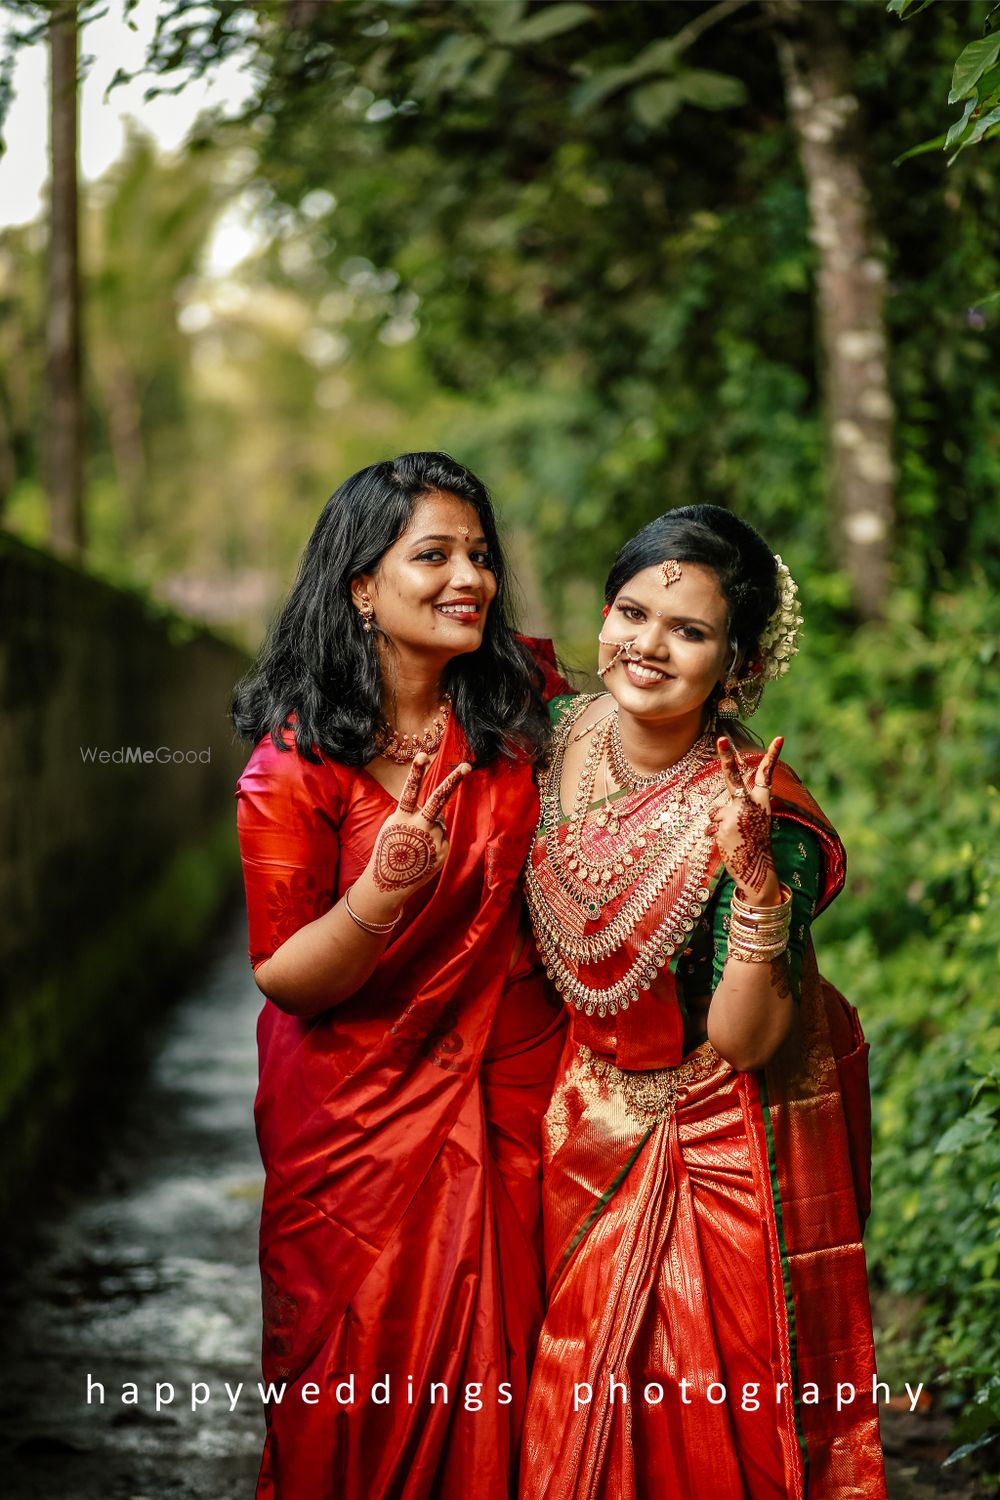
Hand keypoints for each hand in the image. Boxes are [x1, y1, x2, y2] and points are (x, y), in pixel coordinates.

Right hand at [366, 753, 470, 902]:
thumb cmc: (389, 850)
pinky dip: (435, 841)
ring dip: (431, 828)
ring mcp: (433, 838)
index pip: (410, 790)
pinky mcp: (443, 850)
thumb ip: (412, 815)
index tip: (423, 754)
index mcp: (402, 818)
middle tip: (467, 766)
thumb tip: (435, 811)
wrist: (389, 883)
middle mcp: (419, 826)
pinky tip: (424, 853)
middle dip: (453, 781)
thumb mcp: (393, 827)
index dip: (416, 772)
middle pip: (438, 800)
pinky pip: (442, 836)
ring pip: (438, 821)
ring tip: (417, 845)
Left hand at [708, 735, 783, 902]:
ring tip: (733, 836)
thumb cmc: (753, 842)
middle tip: (721, 738)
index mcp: (762, 801)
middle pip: (734, 776)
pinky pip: (710, 825)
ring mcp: (736, 813)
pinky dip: (714, 835)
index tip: (780, 738)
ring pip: (716, 810)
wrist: (756, 869)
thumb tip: (713, 808)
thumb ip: (738, 807)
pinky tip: (728, 843)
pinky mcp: (724, 825)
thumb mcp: (753, 820)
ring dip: (719, 823)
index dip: (773, 756)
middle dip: (726, 756)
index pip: (767, 774)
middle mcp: (750, 804)